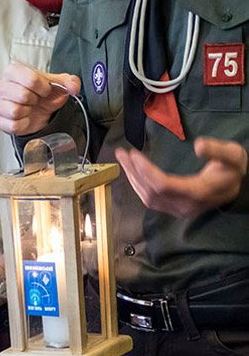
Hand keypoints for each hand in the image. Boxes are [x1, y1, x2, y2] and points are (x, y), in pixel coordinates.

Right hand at [0, 63, 80, 135]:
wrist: (38, 112)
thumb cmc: (43, 96)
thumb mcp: (58, 84)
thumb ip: (70, 82)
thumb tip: (73, 87)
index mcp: (13, 71)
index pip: (30, 78)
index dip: (42, 87)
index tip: (44, 90)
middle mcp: (1, 86)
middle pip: (22, 94)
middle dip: (34, 99)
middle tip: (36, 99)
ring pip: (15, 110)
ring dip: (28, 112)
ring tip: (29, 108)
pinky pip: (13, 125)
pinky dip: (23, 124)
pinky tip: (24, 118)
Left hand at [115, 137, 247, 217]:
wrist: (235, 188)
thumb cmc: (232, 170)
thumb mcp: (234, 156)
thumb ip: (218, 151)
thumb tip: (198, 145)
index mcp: (197, 192)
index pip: (163, 185)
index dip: (145, 170)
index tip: (134, 154)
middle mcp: (184, 205)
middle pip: (150, 191)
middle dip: (133, 171)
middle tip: (121, 152)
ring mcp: (177, 210)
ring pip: (147, 197)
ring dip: (132, 178)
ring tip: (123, 159)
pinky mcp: (172, 209)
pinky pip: (150, 199)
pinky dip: (138, 185)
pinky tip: (132, 172)